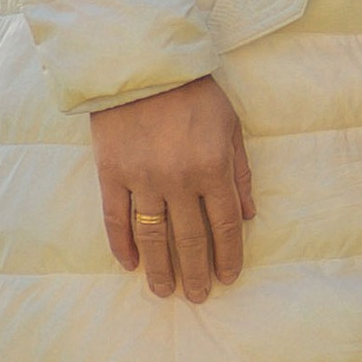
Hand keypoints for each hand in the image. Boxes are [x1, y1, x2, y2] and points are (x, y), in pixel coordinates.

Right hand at [92, 75, 255, 302]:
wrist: (142, 64)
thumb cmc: (193, 92)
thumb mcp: (231, 125)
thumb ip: (240, 171)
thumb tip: (249, 216)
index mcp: (213, 168)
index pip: (225, 226)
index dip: (228, 256)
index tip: (228, 278)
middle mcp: (179, 180)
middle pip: (190, 239)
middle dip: (197, 272)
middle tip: (198, 296)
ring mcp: (143, 179)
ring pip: (153, 237)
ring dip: (160, 268)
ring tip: (165, 291)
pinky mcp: (112, 174)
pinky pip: (116, 219)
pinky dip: (122, 245)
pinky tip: (130, 264)